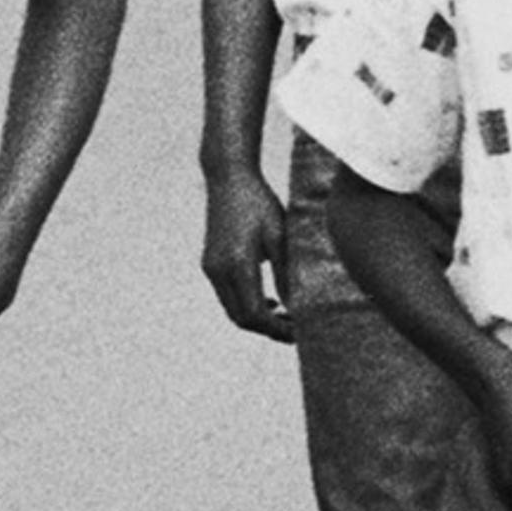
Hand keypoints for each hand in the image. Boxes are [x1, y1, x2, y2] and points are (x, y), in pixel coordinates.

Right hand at [201, 162, 293, 340]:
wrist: (229, 179)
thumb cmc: (260, 203)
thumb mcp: (280, 235)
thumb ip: (286, 273)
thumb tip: (296, 306)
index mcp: (237, 264)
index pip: (254, 314)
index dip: (277, 329)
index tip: (301, 332)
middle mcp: (219, 270)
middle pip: (241, 318)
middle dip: (269, 329)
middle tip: (297, 331)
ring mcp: (211, 267)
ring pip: (233, 310)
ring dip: (258, 319)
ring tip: (287, 319)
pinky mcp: (210, 263)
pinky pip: (228, 296)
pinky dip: (248, 305)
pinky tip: (270, 302)